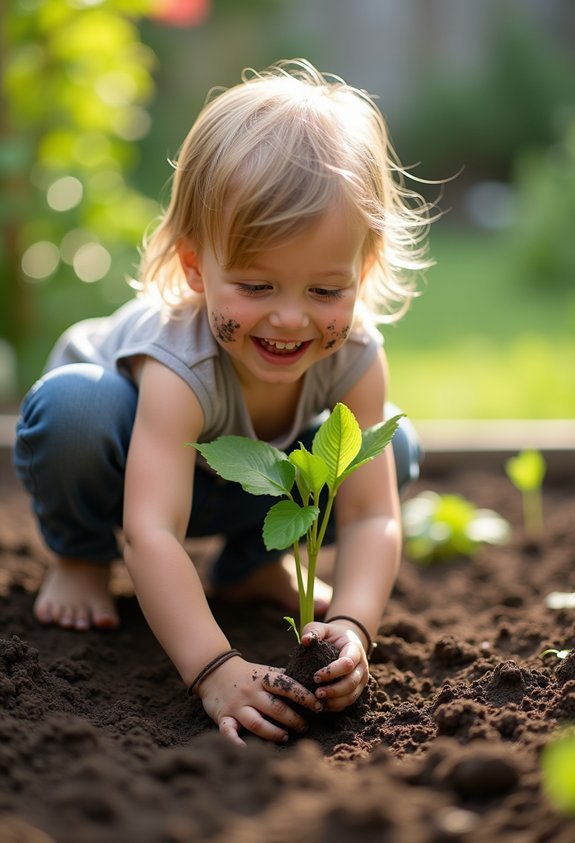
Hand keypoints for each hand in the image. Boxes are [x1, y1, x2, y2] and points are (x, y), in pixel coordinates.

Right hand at [196, 656, 322, 746]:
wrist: (214, 670)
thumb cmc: (247, 674)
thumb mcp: (265, 671)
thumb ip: (284, 679)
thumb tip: (312, 687)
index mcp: (263, 678)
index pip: (287, 686)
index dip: (305, 697)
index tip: (319, 706)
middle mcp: (250, 692)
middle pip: (275, 708)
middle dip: (293, 720)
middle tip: (305, 727)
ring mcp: (236, 705)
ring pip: (256, 723)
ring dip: (273, 733)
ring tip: (285, 737)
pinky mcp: (223, 717)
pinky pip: (228, 731)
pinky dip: (236, 743)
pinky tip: (246, 750)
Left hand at [301, 620, 369, 711]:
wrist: (347, 641)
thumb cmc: (332, 635)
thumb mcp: (323, 628)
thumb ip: (314, 631)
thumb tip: (305, 640)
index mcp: (354, 649)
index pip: (348, 663)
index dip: (332, 672)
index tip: (315, 676)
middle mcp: (362, 666)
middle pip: (351, 683)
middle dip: (334, 690)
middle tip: (316, 693)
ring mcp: (361, 679)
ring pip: (352, 696)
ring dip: (335, 701)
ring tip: (319, 701)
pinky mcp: (357, 689)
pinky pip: (349, 702)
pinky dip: (337, 706)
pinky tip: (323, 705)